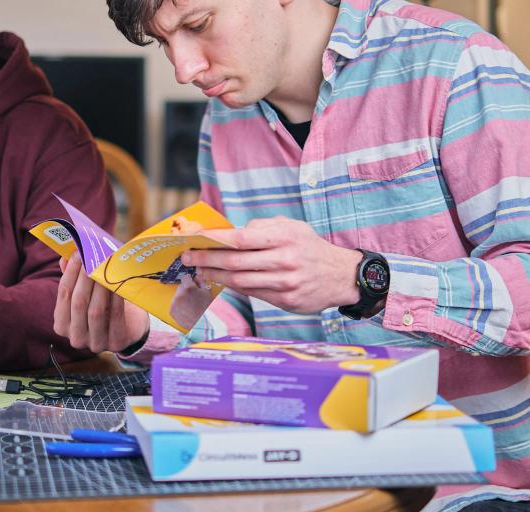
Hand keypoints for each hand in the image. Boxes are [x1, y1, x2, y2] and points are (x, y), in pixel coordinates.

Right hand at [53, 252, 148, 353]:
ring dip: (101, 286)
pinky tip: (118, 282)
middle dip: (85, 277)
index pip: (63, 295)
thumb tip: (66, 257)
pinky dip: (116, 298)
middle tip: (93, 257)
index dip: (70, 273)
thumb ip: (74, 279)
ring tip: (106, 267)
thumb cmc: (104, 306)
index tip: (78, 254)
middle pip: (78, 303)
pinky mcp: (116, 342)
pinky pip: (115, 316)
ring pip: (95, 311)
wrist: (129, 327)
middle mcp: (76, 337)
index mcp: (62, 325)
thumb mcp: (86, 294)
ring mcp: (95, 343)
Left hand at [181, 216, 362, 313]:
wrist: (342, 276)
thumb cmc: (309, 247)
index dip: (214, 239)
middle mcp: (284, 260)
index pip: (241, 238)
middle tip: (187, 258)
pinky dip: (233, 287)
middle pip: (235, 262)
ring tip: (199, 270)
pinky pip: (252, 294)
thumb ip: (262, 227)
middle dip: (206, 259)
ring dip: (215, 276)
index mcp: (284, 237)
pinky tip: (221, 280)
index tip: (195, 238)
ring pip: (240, 281)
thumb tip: (231, 232)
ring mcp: (285, 283)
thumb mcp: (291, 227)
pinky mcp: (286, 301)